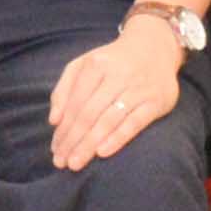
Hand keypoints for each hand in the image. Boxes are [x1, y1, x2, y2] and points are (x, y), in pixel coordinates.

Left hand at [44, 14, 183, 173]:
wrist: (154, 47)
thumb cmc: (112, 62)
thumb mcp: (83, 64)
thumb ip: (63, 89)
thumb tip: (54, 120)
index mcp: (96, 65)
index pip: (75, 103)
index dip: (63, 128)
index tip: (55, 149)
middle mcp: (118, 75)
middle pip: (89, 114)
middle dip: (73, 141)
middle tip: (62, 162)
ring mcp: (138, 89)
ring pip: (109, 120)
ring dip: (90, 144)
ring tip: (76, 163)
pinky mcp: (157, 101)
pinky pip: (134, 123)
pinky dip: (117, 138)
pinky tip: (102, 153)